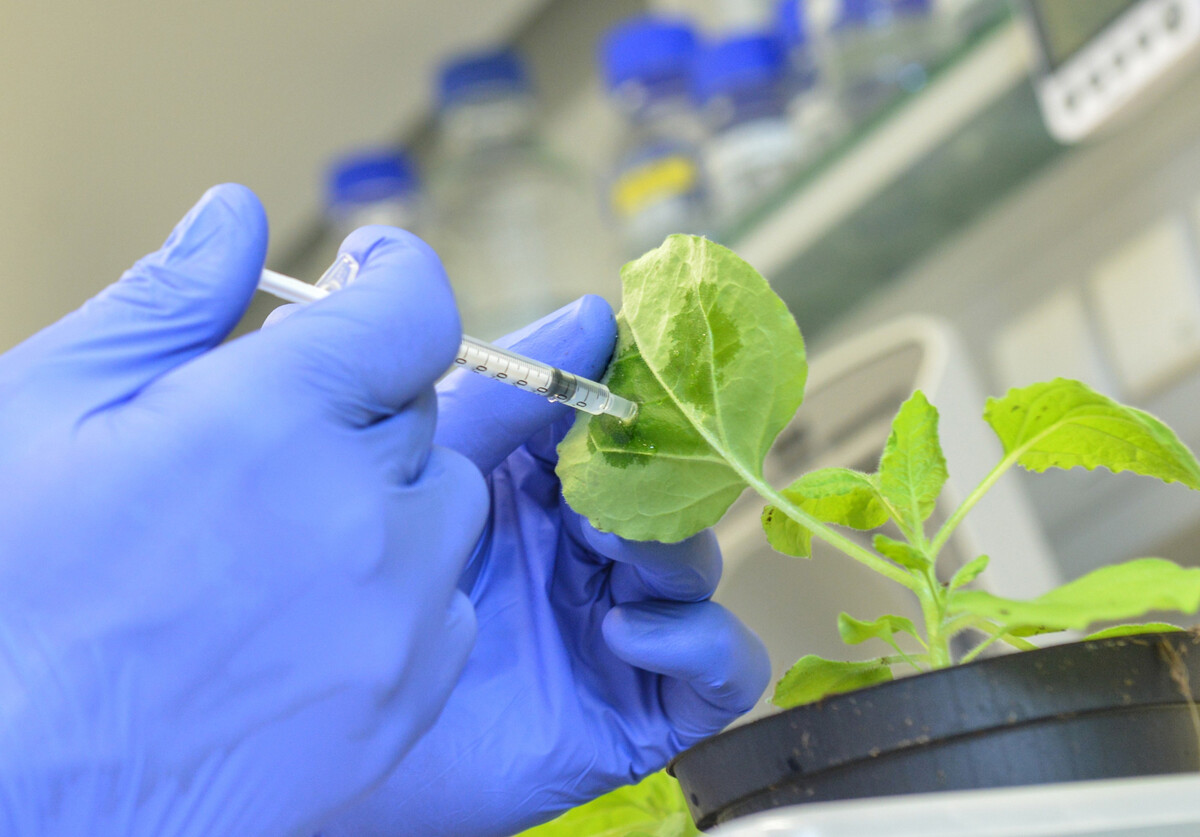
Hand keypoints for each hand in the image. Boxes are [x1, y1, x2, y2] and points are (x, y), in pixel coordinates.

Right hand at [0, 186, 485, 836]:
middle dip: (362, 406)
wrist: (17, 792)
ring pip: (450, 505)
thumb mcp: (45, 415)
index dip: (396, 277)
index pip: (413, 310)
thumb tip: (237, 214)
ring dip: (390, 498)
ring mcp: (397, 616)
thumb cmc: (10, 595)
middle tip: (277, 442)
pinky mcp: (411, 697)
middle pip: (424, 411)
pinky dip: (404, 591)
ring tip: (287, 537)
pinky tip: (312, 614)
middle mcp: (358, 515)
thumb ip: (163, 303)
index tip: (370, 278)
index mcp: (268, 423)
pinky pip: (450, 604)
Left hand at [318, 296, 770, 836]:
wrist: (324, 736)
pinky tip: (620, 634)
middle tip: (603, 478)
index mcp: (543, 491)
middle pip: (675, 493)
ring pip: (699, 566)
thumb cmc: (364, 603)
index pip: (625, 429)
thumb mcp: (443, 483)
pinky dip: (698, 641)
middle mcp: (589, 554)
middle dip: (656, 478)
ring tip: (606, 549)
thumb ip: (505, 401)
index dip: (641, 398)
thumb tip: (590, 311)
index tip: (643, 364)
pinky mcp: (644, 705)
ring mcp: (622, 626)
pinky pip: (725, 668)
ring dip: (668, 548)